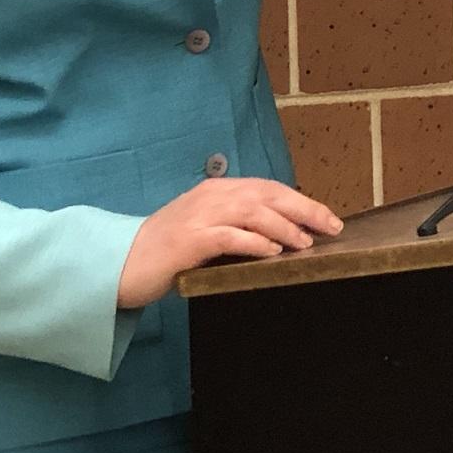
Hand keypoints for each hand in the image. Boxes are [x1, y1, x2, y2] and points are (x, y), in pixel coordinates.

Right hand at [117, 177, 343, 307]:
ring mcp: (199, 217)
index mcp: (217, 191)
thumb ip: (237, 225)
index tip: (328, 217)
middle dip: (304, 209)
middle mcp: (211, 197)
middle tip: (331, 226)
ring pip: (253, 212)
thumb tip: (282, 236)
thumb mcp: (207, 229)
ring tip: (305, 243)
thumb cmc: (168, 251)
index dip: (301, 201)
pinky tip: (273, 252)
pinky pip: (229, 236)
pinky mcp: (189, 240)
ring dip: (284, 227)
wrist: (121, 263)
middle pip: (267, 195)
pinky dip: (255, 242)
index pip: (269, 189)